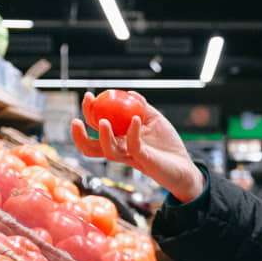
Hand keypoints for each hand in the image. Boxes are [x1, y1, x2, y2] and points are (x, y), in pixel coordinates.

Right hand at [71, 92, 204, 202]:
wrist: (185, 167)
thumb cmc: (167, 145)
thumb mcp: (154, 120)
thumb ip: (141, 107)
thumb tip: (129, 93)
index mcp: (119, 141)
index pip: (96, 129)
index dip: (88, 113)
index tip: (88, 96)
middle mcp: (121, 151)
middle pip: (92, 147)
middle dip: (79, 135)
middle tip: (76, 118)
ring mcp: (131, 157)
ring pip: (108, 151)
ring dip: (103, 137)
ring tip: (103, 121)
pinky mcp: (145, 160)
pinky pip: (134, 146)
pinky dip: (133, 132)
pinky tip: (135, 119)